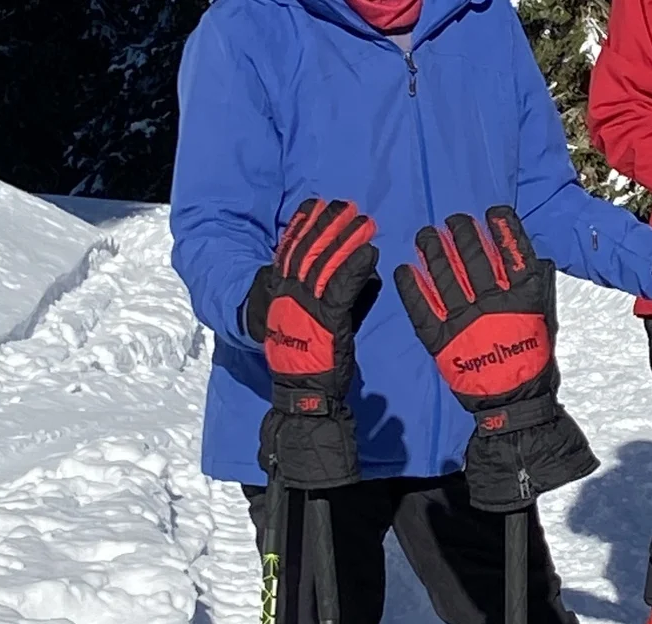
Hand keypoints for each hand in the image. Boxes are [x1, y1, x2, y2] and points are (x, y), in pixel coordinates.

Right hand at [256, 197, 380, 488]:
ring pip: (325, 262)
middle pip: (308, 249)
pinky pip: (341, 287)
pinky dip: (356, 266)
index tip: (315, 204)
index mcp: (281, 294)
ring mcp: (305, 306)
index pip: (290, 250)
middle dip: (326, 223)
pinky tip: (370, 251)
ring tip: (362, 219)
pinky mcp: (326, 319)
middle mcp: (289, 295)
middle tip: (344, 204)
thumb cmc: (314, 359)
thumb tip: (364, 273)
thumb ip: (337, 296)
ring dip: (344, 238)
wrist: (303, 391)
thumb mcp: (318, 320)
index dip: (303, 225)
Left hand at [394, 206, 597, 511]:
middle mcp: (493, 303)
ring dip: (433, 249)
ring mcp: (465, 321)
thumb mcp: (546, 321)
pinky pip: (422, 307)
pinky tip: (403, 269)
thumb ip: (540, 290)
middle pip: (474, 256)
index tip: (492, 211)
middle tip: (452, 220)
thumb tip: (538, 259)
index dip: (503, 227)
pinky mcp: (441, 340)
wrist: (514, 406)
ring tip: (425, 234)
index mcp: (522, 298)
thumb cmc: (533, 362)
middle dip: (462, 232)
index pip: (513, 251)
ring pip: (446, 274)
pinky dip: (411, 286)